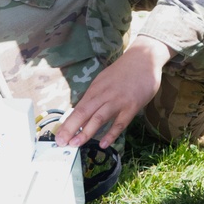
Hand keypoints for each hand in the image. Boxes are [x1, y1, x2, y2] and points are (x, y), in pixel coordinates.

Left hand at [54, 35, 172, 149]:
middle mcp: (104, 95)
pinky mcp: (132, 106)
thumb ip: (94, 97)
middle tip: (61, 142)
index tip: (58, 136)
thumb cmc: (123, 73)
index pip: (78, 109)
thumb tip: (81, 114)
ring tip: (76, 144)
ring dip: (86, 132)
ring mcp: (118, 101)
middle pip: (84, 113)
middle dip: (70, 128)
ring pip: (99, 118)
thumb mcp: (104, 81)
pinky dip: (111, 134)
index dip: (67, 123)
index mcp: (95, 89)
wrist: (144, 59)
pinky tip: (103, 144)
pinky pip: (120, 122)